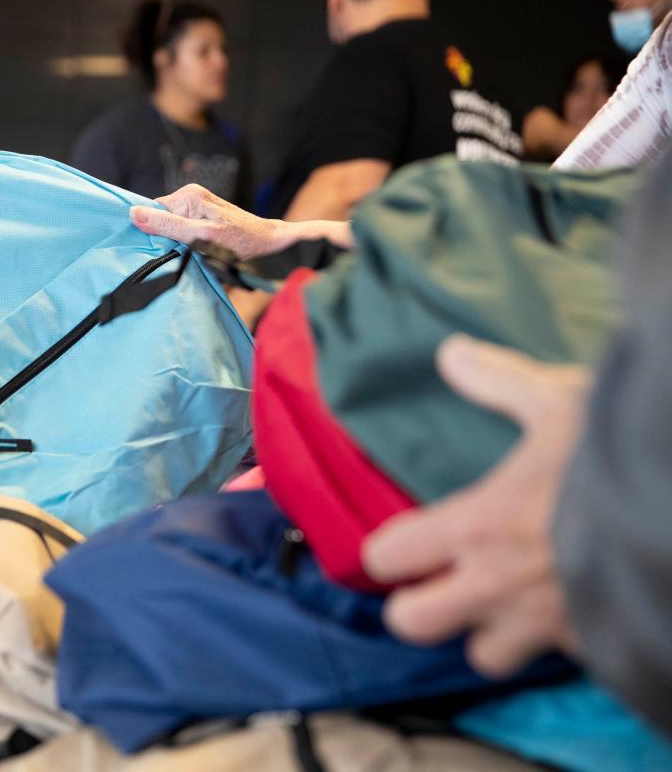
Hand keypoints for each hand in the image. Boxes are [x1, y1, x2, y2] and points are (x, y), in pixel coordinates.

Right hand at [130, 183, 352, 258]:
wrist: (271, 242)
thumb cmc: (240, 242)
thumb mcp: (201, 237)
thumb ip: (168, 226)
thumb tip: (133, 213)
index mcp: (187, 195)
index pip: (153, 212)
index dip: (153, 232)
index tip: (162, 249)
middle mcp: (191, 195)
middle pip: (162, 219)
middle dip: (166, 238)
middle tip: (182, 253)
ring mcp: (197, 204)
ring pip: (171, 226)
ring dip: (177, 243)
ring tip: (192, 253)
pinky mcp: (203, 215)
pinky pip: (182, 228)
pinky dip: (184, 242)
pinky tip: (195, 250)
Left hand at [361, 335, 591, 676]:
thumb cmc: (624, 453)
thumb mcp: (562, 400)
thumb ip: (499, 381)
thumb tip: (452, 353)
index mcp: (478, 525)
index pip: (386, 558)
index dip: (387, 550)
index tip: (403, 539)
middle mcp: (499, 583)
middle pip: (412, 624)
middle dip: (417, 605)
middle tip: (438, 579)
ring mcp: (546, 622)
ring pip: (484, 656)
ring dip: (487, 633)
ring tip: (501, 599)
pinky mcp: (592, 644)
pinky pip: (554, 658)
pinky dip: (552, 640)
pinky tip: (564, 605)